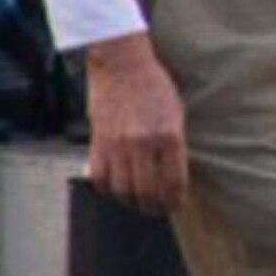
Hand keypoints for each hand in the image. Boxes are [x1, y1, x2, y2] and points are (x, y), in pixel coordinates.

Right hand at [80, 36, 188, 215]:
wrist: (123, 66)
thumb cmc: (154, 87)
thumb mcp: (177, 114)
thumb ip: (175, 144)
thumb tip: (173, 175)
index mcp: (169, 135)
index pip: (174, 181)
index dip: (175, 199)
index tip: (176, 204)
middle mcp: (144, 143)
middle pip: (147, 191)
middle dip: (154, 206)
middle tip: (157, 209)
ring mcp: (118, 144)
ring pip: (122, 189)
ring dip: (131, 202)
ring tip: (137, 203)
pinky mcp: (98, 142)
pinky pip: (100, 177)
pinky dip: (107, 189)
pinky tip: (115, 188)